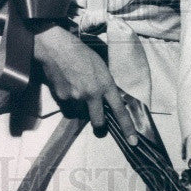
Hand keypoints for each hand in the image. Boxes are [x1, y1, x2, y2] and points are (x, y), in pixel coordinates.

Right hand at [34, 25, 136, 143]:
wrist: (57, 48)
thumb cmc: (82, 53)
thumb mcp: (101, 67)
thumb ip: (105, 84)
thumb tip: (107, 99)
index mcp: (106, 84)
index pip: (119, 110)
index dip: (127, 127)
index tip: (133, 141)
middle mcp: (92, 94)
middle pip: (99, 122)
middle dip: (99, 124)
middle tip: (98, 120)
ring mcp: (76, 98)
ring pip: (81, 113)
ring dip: (81, 106)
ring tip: (76, 87)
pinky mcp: (62, 99)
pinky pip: (68, 107)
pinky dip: (68, 101)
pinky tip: (66, 86)